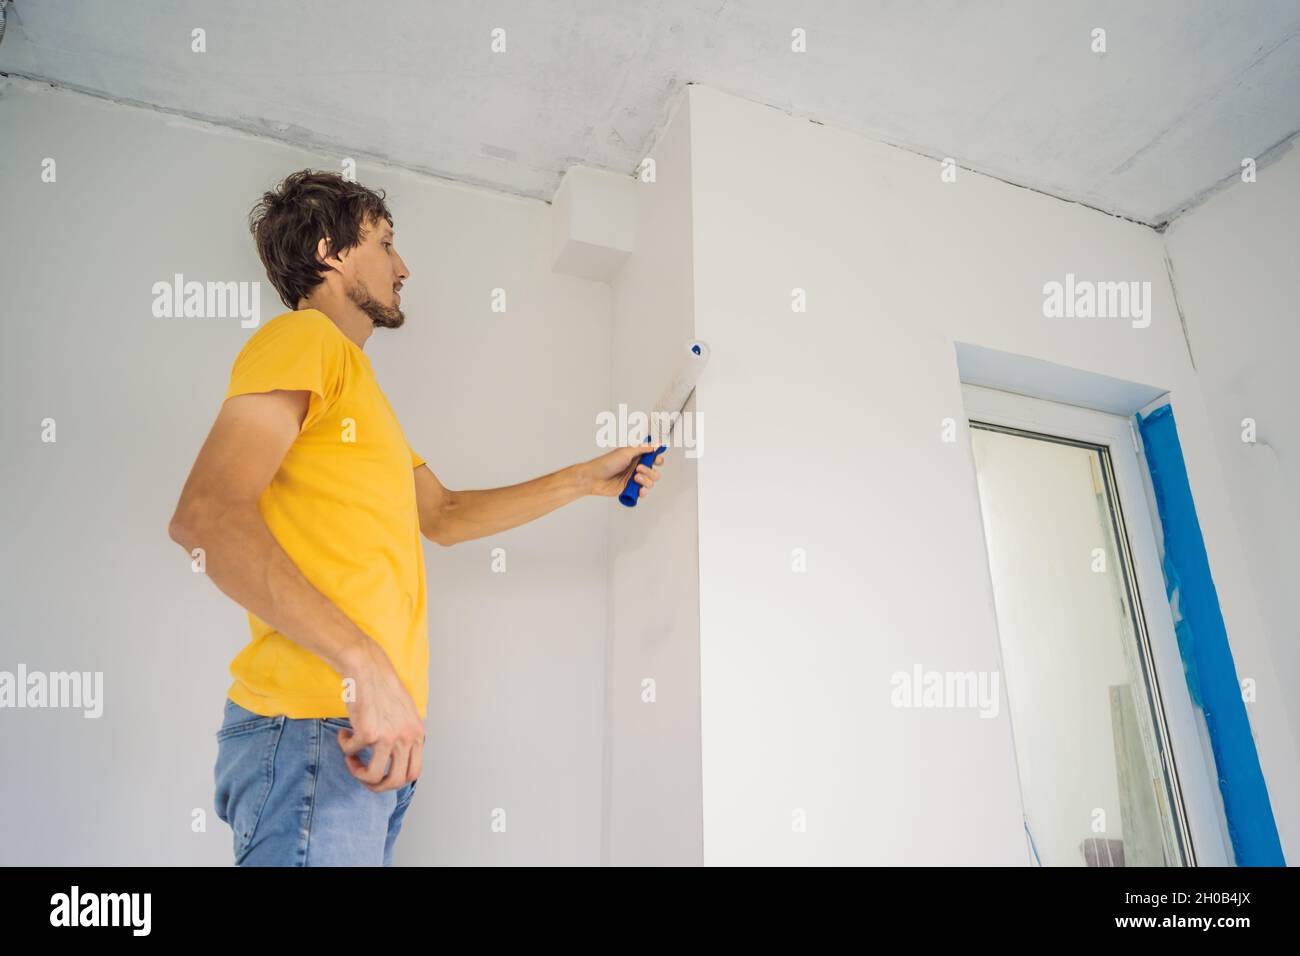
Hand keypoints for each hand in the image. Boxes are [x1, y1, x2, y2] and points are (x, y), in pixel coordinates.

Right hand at [337, 636, 425, 792]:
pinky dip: (344, 747)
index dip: (394, 780)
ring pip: (373, 776)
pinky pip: (351, 753)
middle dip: (375, 786)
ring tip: (350, 757)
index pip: (413, 773)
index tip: (380, 775)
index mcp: (417, 734)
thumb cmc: (382, 688)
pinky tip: (344, 732)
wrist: (368, 668)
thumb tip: (395, 761)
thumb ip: (405, 736)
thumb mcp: (405, 714)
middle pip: (395, 782)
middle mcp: (407, 738)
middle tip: (362, 774)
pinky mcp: (368, 733)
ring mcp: (388, 737)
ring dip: (356, 772)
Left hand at [586, 443, 665, 497]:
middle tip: (639, 469)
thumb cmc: (606, 463)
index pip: (653, 457)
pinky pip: (643, 492)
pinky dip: (643, 492)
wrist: (594, 478)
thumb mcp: (625, 451)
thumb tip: (655, 444)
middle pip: (654, 471)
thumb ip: (642, 448)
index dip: (657, 459)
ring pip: (650, 482)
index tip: (656, 460)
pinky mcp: (631, 489)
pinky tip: (638, 489)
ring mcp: (634, 479)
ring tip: (634, 478)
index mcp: (636, 457)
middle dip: (650, 471)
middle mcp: (636, 468)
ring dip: (645, 481)